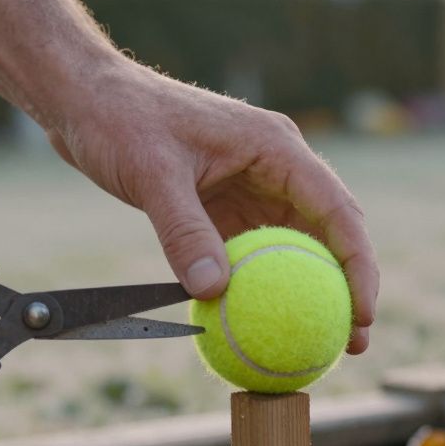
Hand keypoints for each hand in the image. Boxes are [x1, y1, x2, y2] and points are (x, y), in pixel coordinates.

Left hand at [0, 0, 378, 352]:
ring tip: (313, 346)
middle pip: (327, 235)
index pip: (337, 211)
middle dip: (345, 290)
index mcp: (276, 147)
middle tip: (352, 343)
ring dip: (304, 294)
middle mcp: (274, 168)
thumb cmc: (121, 119)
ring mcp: (251, 187)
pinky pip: (250, 254)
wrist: (84, 99)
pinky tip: (255, 325)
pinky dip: (257, 287)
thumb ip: (184, 231)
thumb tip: (215, 292)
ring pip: (292, 248)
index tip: (361, 314)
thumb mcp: (153, 174)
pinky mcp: (223, 206)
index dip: (358, 266)